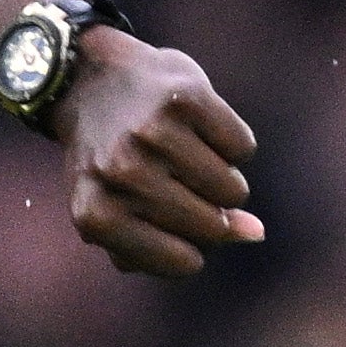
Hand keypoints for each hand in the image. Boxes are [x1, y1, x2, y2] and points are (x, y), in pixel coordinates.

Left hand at [56, 37, 265, 280]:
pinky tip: (196, 129)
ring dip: (222, 180)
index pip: (186, 263)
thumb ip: (181, 238)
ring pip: (232, 190)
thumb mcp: (125, 212)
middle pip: (214, 227)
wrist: (88, 83)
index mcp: (98, 216)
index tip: (170, 223)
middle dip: (210, 213)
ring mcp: (152, 133)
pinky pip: (242, 148)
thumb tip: (257, 233)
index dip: (192, 247)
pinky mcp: (185, 98)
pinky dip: (230, 145)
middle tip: (176, 185)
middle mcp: (122, 174)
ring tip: (185, 157)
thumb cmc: (111, 162)